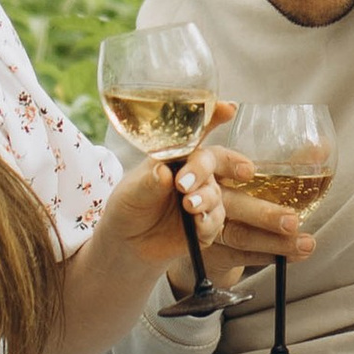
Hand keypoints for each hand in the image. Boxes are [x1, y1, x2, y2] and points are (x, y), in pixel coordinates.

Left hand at [93, 106, 229, 287]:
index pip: (195, 133)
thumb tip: (164, 173)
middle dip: (205, 168)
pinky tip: (196, 224)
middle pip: (215, 160)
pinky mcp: (206, 224)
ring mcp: (202, 198)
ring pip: (215, 192)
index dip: (213, 117)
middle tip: (185, 183)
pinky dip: (208, 221)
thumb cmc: (128, 207)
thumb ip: (148, 182)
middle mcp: (193, 174)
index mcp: (175, 156)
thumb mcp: (130, 192)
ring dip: (204, 197)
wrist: (126, 244)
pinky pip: (216, 219)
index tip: (228, 108)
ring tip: (187, 205)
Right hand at [205, 141, 317, 289]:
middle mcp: (202, 195)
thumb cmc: (237, 191)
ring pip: (238, 234)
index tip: (249, 171)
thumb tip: (322, 146)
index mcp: (212, 166)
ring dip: (274, 241)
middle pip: (229, 202)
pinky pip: (240, 255)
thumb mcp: (257, 174)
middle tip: (292, 221)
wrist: (206, 232)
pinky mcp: (211, 253)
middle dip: (262, 214)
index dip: (228, 163)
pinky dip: (268, 255)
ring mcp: (202, 227)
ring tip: (305, 244)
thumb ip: (287, 162)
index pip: (212, 160)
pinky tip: (294, 256)